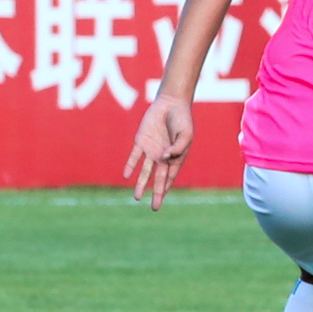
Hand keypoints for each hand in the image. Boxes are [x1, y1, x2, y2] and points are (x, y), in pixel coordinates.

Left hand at [124, 94, 193, 209]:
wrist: (171, 103)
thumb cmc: (182, 119)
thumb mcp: (185, 133)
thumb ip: (178, 147)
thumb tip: (165, 158)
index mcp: (176, 158)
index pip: (170, 177)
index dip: (166, 188)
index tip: (163, 199)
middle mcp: (163, 157)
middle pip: (159, 179)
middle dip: (157, 194)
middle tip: (154, 208)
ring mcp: (151, 150)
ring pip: (145, 171)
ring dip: (141, 184)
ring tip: (137, 198)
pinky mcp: (141, 141)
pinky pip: (134, 156)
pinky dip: (130, 165)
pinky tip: (127, 176)